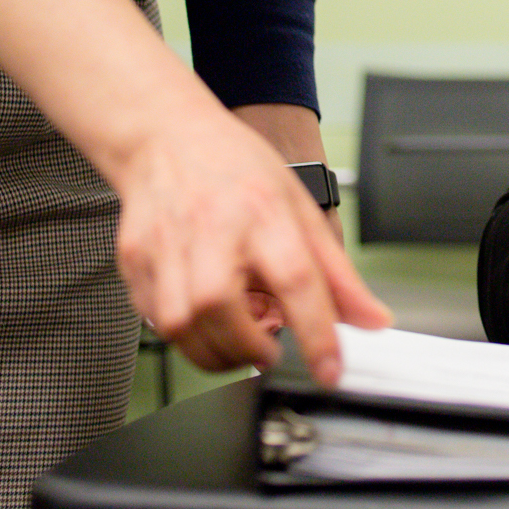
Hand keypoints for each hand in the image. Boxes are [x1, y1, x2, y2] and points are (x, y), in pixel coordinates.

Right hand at [113, 104, 389, 385]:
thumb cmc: (235, 169)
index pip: (297, 279)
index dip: (318, 333)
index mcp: (264, 212)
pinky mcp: (135, 261)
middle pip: (222, 310)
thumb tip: (372, 318)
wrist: (168, 138)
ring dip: (216, 352)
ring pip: (182, 326)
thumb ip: (337, 273)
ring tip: (238, 340)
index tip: (330, 370)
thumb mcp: (300, 209)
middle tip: (268, 351)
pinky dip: (184, 335)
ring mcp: (166, 245)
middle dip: (250, 350)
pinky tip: (204, 318)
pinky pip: (157, 321)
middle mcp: (212, 229)